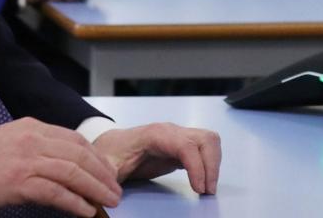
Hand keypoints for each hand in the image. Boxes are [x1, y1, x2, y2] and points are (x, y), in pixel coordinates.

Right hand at [0, 118, 121, 216]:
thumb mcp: (11, 141)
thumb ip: (37, 146)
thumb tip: (64, 163)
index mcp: (31, 127)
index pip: (74, 138)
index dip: (97, 157)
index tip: (109, 171)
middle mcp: (32, 140)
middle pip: (80, 155)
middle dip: (103, 174)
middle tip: (116, 190)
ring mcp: (27, 160)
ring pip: (73, 172)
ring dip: (96, 189)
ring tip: (110, 202)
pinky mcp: (20, 182)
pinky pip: (57, 192)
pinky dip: (76, 202)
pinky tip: (87, 211)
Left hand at [92, 123, 221, 194]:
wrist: (112, 145)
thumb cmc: (111, 153)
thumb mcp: (107, 163)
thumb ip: (110, 172)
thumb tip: (111, 190)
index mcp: (154, 134)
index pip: (185, 145)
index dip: (197, 167)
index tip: (199, 188)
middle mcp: (171, 131)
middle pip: (205, 139)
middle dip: (211, 166)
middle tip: (207, 191)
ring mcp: (179, 137)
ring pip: (210, 142)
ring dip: (214, 165)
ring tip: (207, 188)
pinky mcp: (182, 146)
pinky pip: (206, 149)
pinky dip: (210, 165)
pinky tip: (203, 182)